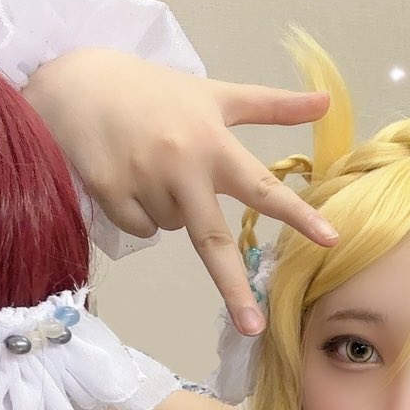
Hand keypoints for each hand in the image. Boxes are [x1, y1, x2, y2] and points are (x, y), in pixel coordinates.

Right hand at [24, 48, 337, 331]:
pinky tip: (129, 177)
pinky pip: (141, 228)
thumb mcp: (215, 95)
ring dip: (172, 211)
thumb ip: (272, 105)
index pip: (263, 187)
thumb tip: (328, 102)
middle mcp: (181, 167)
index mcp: (213, 143)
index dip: (298, 215)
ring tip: (153, 167)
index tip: (330, 239)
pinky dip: (141, 212)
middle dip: (234, 288)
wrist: (78, 82)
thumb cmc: (157, 92)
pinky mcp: (108, 193)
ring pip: (173, 229)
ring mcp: (142, 182)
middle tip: (254, 327)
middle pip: (212, 240)